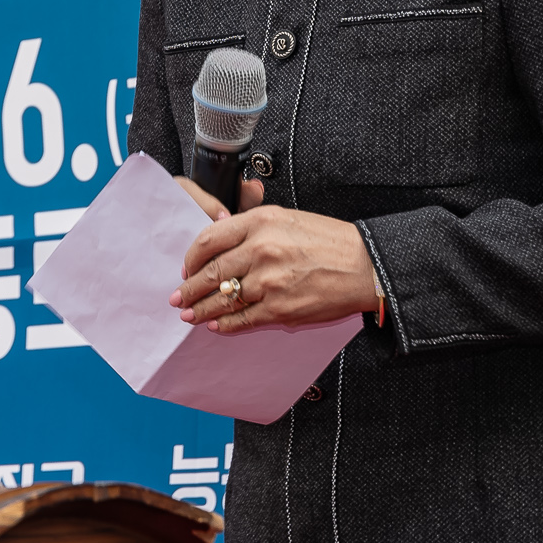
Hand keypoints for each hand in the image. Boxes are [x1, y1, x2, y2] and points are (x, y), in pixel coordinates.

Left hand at [169, 178, 376, 333]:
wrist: (363, 266)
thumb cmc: (329, 240)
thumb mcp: (287, 218)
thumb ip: (252, 226)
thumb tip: (222, 238)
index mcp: (260, 222)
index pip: (209, 240)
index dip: (191, 257)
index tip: (186, 267)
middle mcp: (260, 250)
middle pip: (211, 272)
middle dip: (189, 288)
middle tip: (178, 297)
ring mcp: (269, 281)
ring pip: (223, 298)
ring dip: (201, 309)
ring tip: (190, 314)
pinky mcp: (279, 309)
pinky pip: (243, 319)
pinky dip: (226, 324)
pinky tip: (217, 325)